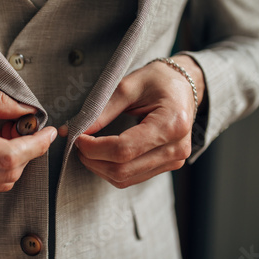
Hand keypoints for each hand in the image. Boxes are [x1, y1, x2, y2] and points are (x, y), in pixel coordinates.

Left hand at [60, 55, 205, 187]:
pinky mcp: (168, 166)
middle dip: (92, 159)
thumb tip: (73, 130)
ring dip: (98, 167)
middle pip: (122, 169)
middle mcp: (176, 148)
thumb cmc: (159, 81)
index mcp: (171, 124)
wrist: (185, 86)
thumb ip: (102, 110)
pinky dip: (110, 170)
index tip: (77, 137)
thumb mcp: (129, 86)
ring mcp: (174, 161)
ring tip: (88, 148)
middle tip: (78, 143)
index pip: (123, 149)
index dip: (94, 148)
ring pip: (124, 178)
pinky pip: (132, 178)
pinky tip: (101, 155)